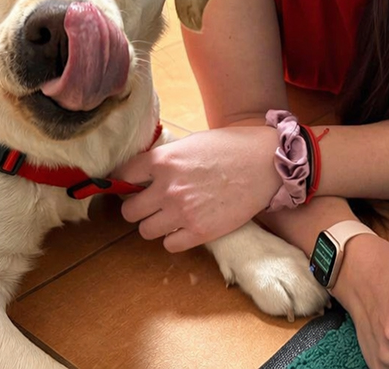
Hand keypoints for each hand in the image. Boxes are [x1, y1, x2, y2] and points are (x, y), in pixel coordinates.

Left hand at [114, 127, 279, 251]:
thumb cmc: (230, 147)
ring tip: (167, 216)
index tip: (128, 184)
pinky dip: (173, 238)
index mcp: (163, 160)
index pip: (124, 175)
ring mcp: (182, 212)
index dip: (124, 180)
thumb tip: (147, 172)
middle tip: (148, 204)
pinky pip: (169, 245)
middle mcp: (167, 187)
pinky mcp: (200, 232)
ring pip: (145, 231)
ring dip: (153, 224)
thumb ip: (167, 159)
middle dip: (136, 207)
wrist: (265, 163)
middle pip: (129, 210)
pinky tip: (183, 227)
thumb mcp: (191, 143)